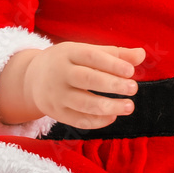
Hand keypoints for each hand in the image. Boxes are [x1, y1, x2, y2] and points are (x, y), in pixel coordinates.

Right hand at [25, 42, 145, 129]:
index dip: (112, 64)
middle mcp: (59, 73)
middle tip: (133, 89)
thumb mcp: (86, 51)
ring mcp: (56, 95)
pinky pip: (78, 120)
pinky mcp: (56, 113)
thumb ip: (115, 54)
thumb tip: (141, 55)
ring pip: (83, 103)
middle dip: (112, 85)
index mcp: (68, 53)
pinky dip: (97, 121)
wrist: (32, 78)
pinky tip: (113, 116)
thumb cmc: (68, 62)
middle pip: (87, 79)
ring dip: (108, 107)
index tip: (131, 71)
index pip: (91, 56)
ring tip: (129, 106)